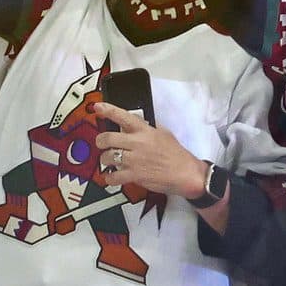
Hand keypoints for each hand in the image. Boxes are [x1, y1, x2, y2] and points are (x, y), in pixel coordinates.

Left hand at [90, 101, 207, 201]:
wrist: (186, 174)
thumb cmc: (178, 156)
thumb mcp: (165, 134)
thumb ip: (148, 128)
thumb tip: (137, 122)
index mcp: (145, 131)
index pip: (123, 116)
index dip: (108, 110)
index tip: (98, 107)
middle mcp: (138, 144)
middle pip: (107, 138)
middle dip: (101, 141)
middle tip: (102, 144)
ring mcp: (134, 160)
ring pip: (107, 157)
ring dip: (105, 160)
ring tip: (111, 161)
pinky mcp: (134, 175)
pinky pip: (112, 176)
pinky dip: (110, 178)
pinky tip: (113, 176)